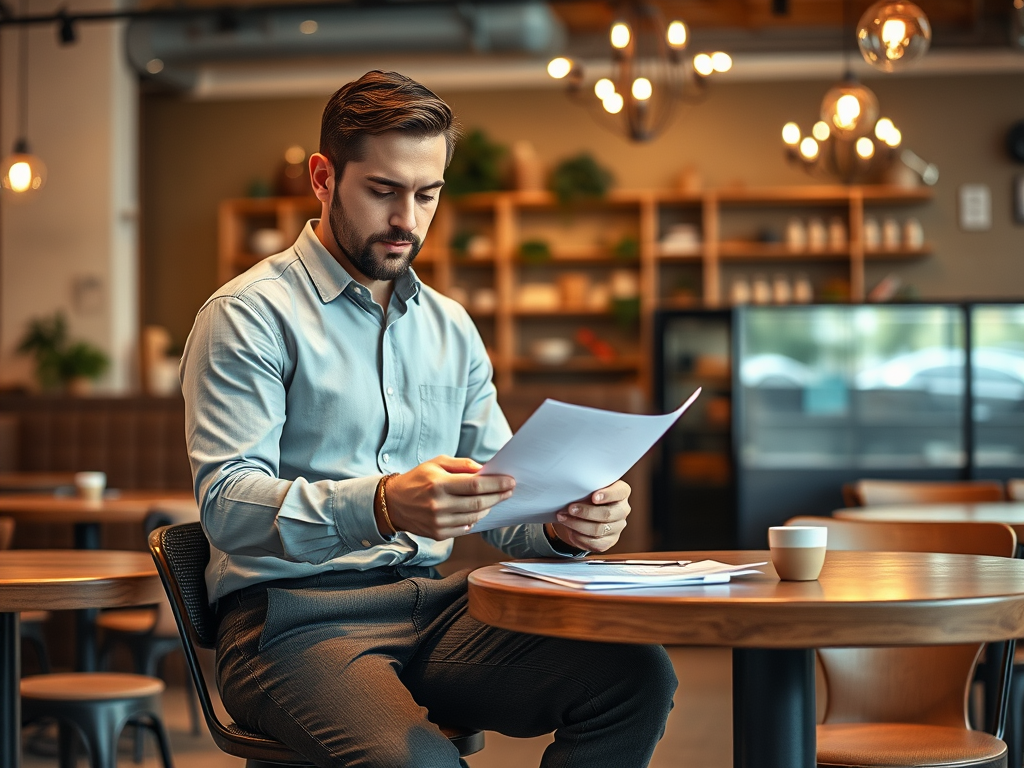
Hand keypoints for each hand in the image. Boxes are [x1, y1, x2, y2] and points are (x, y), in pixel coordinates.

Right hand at [381, 456, 513, 539]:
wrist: (393, 503)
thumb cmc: (418, 479)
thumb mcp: (437, 463)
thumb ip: (462, 465)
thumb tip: (486, 470)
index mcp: (438, 484)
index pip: (475, 485)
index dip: (496, 484)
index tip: (511, 481)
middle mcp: (438, 505)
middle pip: (478, 503)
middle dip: (498, 496)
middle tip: (510, 490)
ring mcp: (438, 522)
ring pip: (475, 517)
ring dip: (488, 508)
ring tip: (494, 499)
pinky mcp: (438, 534)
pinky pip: (465, 528)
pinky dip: (475, 520)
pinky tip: (477, 511)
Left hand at [550, 480, 630, 552]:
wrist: (587, 512)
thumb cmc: (588, 495)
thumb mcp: (589, 487)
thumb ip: (586, 488)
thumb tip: (570, 492)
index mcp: (621, 492)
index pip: (619, 492)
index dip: (607, 495)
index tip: (594, 497)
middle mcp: (622, 510)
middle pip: (607, 514)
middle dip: (586, 512)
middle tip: (570, 508)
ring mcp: (618, 527)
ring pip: (598, 530)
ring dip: (577, 524)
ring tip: (563, 518)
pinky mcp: (609, 541)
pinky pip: (595, 543)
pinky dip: (580, 537)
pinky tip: (571, 530)